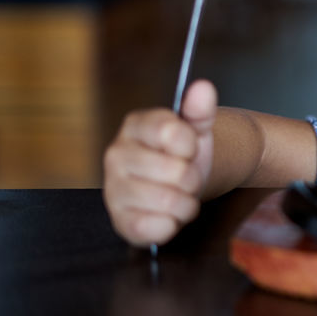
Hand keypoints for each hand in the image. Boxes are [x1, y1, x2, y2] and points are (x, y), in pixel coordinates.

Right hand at [103, 80, 217, 245]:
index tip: (188, 147)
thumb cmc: (183, 154)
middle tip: (185, 176)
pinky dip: (173, 224)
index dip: (190, 144)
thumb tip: (203, 88)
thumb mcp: (196, 128)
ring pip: (169, 202)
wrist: (176, 185)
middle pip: (175, 171)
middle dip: (192, 177)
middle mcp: (115, 155)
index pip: (171, 132)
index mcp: (134, 126)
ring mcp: (113, 190)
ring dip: (186, 203)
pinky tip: (167, 214)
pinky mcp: (119, 222)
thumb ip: (200, 109)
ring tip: (179, 194)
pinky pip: (158, 228)